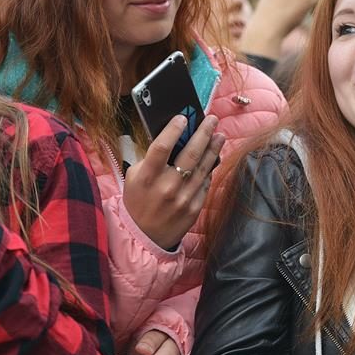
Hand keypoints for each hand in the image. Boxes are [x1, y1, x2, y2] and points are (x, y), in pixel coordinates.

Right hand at [123, 115, 224, 248]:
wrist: (144, 237)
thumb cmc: (138, 202)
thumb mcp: (135, 178)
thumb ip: (151, 159)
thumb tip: (173, 138)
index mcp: (148, 177)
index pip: (162, 147)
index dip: (173, 130)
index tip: (183, 117)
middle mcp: (167, 187)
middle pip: (190, 154)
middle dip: (204, 133)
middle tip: (212, 119)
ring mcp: (183, 199)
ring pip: (204, 167)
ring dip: (214, 149)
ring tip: (220, 135)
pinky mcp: (195, 208)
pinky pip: (205, 183)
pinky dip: (209, 170)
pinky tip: (212, 160)